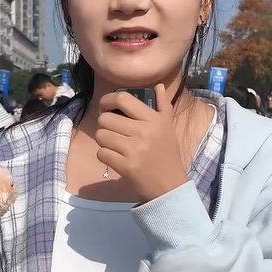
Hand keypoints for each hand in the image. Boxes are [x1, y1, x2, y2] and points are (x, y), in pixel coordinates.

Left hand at [94, 85, 188, 202]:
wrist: (170, 185)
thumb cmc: (167, 154)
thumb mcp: (169, 127)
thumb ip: (163, 105)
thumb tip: (158, 85)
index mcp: (154, 119)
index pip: (123, 99)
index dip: (107, 100)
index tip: (105, 106)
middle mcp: (144, 131)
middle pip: (106, 118)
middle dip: (104, 124)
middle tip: (111, 131)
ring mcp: (134, 149)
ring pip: (101, 135)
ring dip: (103, 140)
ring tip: (113, 145)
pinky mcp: (126, 166)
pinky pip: (102, 153)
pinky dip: (104, 155)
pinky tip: (114, 158)